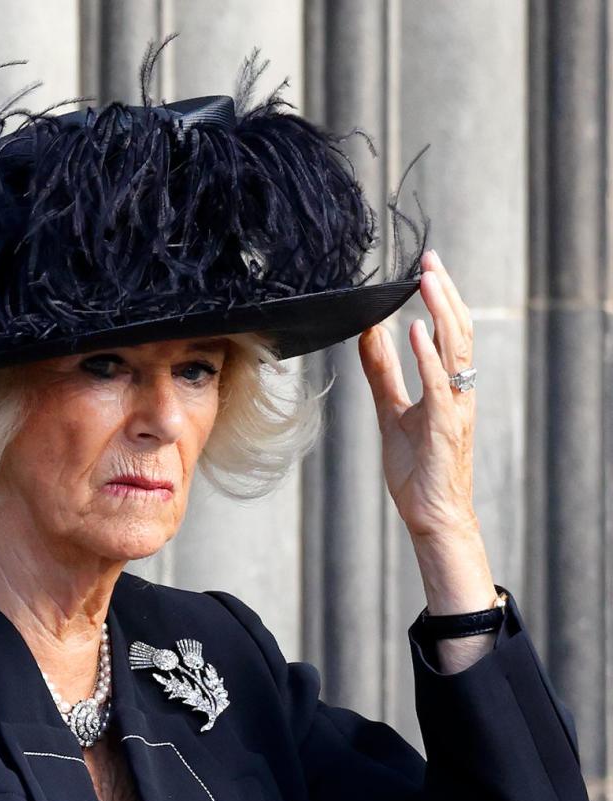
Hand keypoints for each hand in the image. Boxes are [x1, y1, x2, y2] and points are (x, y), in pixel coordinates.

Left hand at [358, 248, 476, 539]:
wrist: (431, 516)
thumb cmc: (417, 470)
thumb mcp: (391, 412)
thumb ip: (382, 374)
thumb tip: (370, 335)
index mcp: (447, 387)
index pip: (449, 332)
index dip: (440, 298)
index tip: (426, 266)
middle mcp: (458, 392)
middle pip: (458, 331)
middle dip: (445, 293)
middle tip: (430, 258)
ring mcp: (454, 408)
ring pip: (456, 350)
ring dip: (442, 312)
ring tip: (428, 279)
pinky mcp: (444, 428)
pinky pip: (440, 385)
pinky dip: (430, 357)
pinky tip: (419, 331)